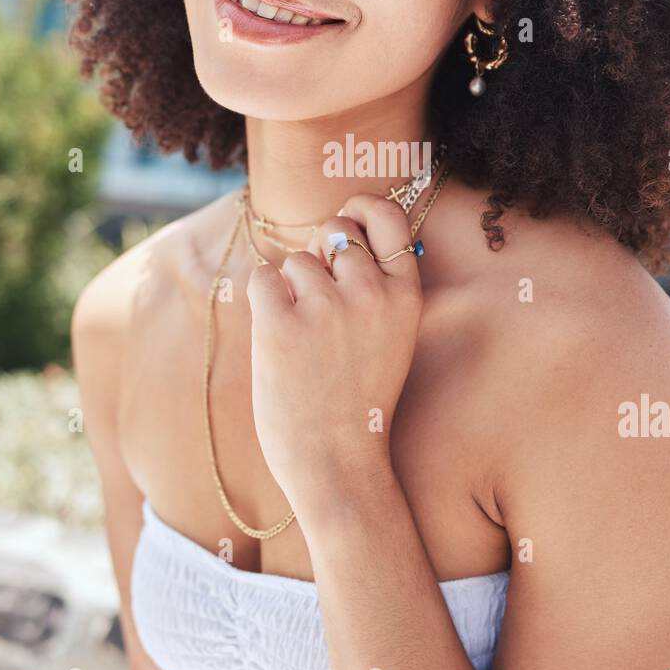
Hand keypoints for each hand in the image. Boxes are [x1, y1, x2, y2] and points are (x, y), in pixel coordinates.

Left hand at [245, 194, 422, 520]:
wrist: (337, 461)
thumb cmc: (360, 400)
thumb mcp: (392, 338)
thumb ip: (377, 288)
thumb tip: (339, 234)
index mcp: (405, 296)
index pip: (388, 219)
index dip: (363, 208)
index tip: (348, 215)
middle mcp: (370, 293)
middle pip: (333, 235)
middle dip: (320, 259)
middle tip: (319, 309)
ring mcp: (326, 307)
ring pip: (297, 260)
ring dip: (291, 290)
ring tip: (304, 340)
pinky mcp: (281, 324)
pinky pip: (263, 278)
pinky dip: (264, 301)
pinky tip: (277, 337)